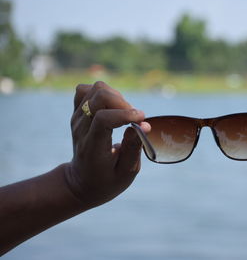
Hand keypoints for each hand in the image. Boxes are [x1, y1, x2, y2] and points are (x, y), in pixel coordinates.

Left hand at [65, 81, 149, 207]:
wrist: (82, 183)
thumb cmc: (107, 180)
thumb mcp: (126, 173)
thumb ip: (134, 148)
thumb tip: (144, 125)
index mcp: (92, 147)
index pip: (102, 118)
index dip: (125, 114)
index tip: (142, 119)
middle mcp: (81, 129)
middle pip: (98, 97)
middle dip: (123, 102)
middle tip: (133, 118)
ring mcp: (76, 119)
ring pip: (94, 89)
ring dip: (115, 97)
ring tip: (124, 113)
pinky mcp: (77, 113)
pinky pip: (86, 90)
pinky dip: (103, 93)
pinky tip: (112, 108)